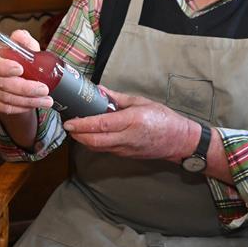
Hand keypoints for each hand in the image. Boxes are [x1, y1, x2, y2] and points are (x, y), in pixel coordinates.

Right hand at [0, 29, 53, 114]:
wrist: (18, 78)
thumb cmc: (21, 60)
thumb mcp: (27, 47)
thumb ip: (24, 40)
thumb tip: (20, 36)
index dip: (4, 67)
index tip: (20, 69)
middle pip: (2, 83)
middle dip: (26, 88)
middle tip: (44, 90)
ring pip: (6, 98)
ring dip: (28, 100)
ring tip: (46, 100)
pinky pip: (5, 108)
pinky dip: (21, 108)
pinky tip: (33, 104)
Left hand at [64, 87, 196, 160]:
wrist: (179, 141)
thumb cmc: (164, 118)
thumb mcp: (141, 102)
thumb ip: (117, 98)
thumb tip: (99, 90)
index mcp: (132, 121)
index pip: (101, 125)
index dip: (82, 125)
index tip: (69, 122)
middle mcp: (127, 137)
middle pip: (95, 141)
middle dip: (77, 135)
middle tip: (68, 126)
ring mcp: (126, 149)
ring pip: (98, 147)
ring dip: (83, 140)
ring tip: (75, 129)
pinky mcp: (126, 155)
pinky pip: (105, 150)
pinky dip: (94, 143)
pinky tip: (90, 135)